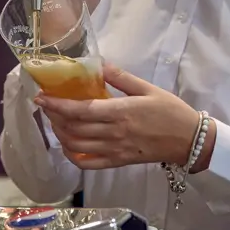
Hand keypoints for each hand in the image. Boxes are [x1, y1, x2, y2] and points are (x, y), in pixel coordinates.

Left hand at [34, 64, 216, 170]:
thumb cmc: (169, 110)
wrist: (189, 140)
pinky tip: (68, 145)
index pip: (80, 110)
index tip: (41, 97)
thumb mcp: (147, 88)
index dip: (57, 105)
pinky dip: (73, 156)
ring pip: (78, 146)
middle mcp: (113, 133)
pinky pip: (90, 164)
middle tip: (46, 105)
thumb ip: (121, 77)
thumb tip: (99, 64)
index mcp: (120, 112)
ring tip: (55, 121)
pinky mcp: (119, 162)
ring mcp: (115, 150)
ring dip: (61, 135)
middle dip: (54, 117)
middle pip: (74, 128)